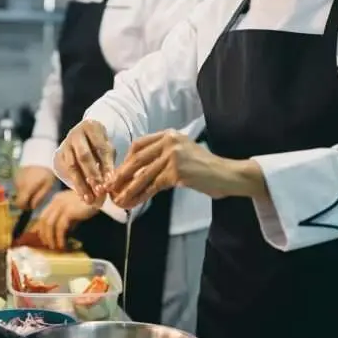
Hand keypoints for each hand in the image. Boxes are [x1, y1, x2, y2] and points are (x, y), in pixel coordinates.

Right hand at [14, 166, 56, 209]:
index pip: (19, 204)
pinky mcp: (16, 175)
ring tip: (35, 186)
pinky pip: (19, 185)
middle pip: (18, 198)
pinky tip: (31, 181)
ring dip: (25, 192)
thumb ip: (39, 197)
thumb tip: (32, 206)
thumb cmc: (46, 171)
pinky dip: (24, 186)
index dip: (24, 207)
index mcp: (26, 188)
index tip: (31, 206)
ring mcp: (16, 179)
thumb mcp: (47, 185)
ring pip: (18, 192)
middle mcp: (18, 184)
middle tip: (35, 196)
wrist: (41, 154)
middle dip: (26, 200)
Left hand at [34, 190, 98, 249]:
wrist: (99, 195)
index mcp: (56, 199)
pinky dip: (60, 238)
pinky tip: (63, 244)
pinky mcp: (69, 211)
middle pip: (43, 220)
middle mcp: (56, 201)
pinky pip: (60, 227)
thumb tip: (64, 233)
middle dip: (44, 234)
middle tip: (48, 245)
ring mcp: (62, 205)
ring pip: (49, 224)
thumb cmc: (90, 203)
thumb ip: (68, 220)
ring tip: (55, 247)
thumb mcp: (75, 211)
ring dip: (50, 237)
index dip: (41, 228)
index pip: (43, 215)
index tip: (43, 238)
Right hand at [54, 120, 115, 205]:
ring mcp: (65, 144)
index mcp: (92, 127)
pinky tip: (83, 196)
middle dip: (92, 176)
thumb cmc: (100, 146)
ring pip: (72, 166)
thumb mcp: (107, 150)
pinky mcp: (58, 155)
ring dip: (82, 184)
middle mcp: (76, 134)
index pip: (100, 148)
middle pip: (84, 156)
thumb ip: (108, 164)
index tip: (110, 182)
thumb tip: (109, 185)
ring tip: (90, 199)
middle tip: (100, 192)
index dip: (106, 166)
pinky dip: (75, 185)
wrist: (83, 139)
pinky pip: (65, 172)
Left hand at [109, 129, 268, 209]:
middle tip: (110, 188)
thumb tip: (135, 172)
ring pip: (143, 174)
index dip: (126, 160)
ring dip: (129, 189)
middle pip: (137, 159)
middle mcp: (170, 142)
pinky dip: (142, 195)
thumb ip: (161, 157)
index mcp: (169, 135)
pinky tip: (135, 203)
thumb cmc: (204, 168)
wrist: (227, 175)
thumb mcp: (182, 154)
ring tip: (119, 200)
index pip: (139, 145)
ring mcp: (173, 156)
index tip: (117, 174)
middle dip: (121, 175)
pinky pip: (153, 186)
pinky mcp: (177, 172)